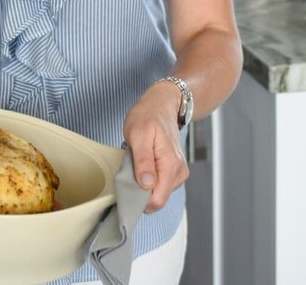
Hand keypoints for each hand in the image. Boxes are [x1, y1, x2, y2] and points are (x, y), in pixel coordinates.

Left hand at [123, 82, 189, 213]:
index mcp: (171, 166)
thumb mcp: (138, 135)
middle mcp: (179, 173)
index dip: (139, 199)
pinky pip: (158, 184)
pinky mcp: (174, 172)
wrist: (161, 104)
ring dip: (143, 182)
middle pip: (157, 199)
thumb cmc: (148, 116)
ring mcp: (178, 173)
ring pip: (156, 193)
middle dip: (139, 189)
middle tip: (131, 167)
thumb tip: (146, 185)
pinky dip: (147, 178)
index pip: (157, 200)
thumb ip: (143, 161)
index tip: (126, 185)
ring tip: (138, 161)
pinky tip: (144, 163)